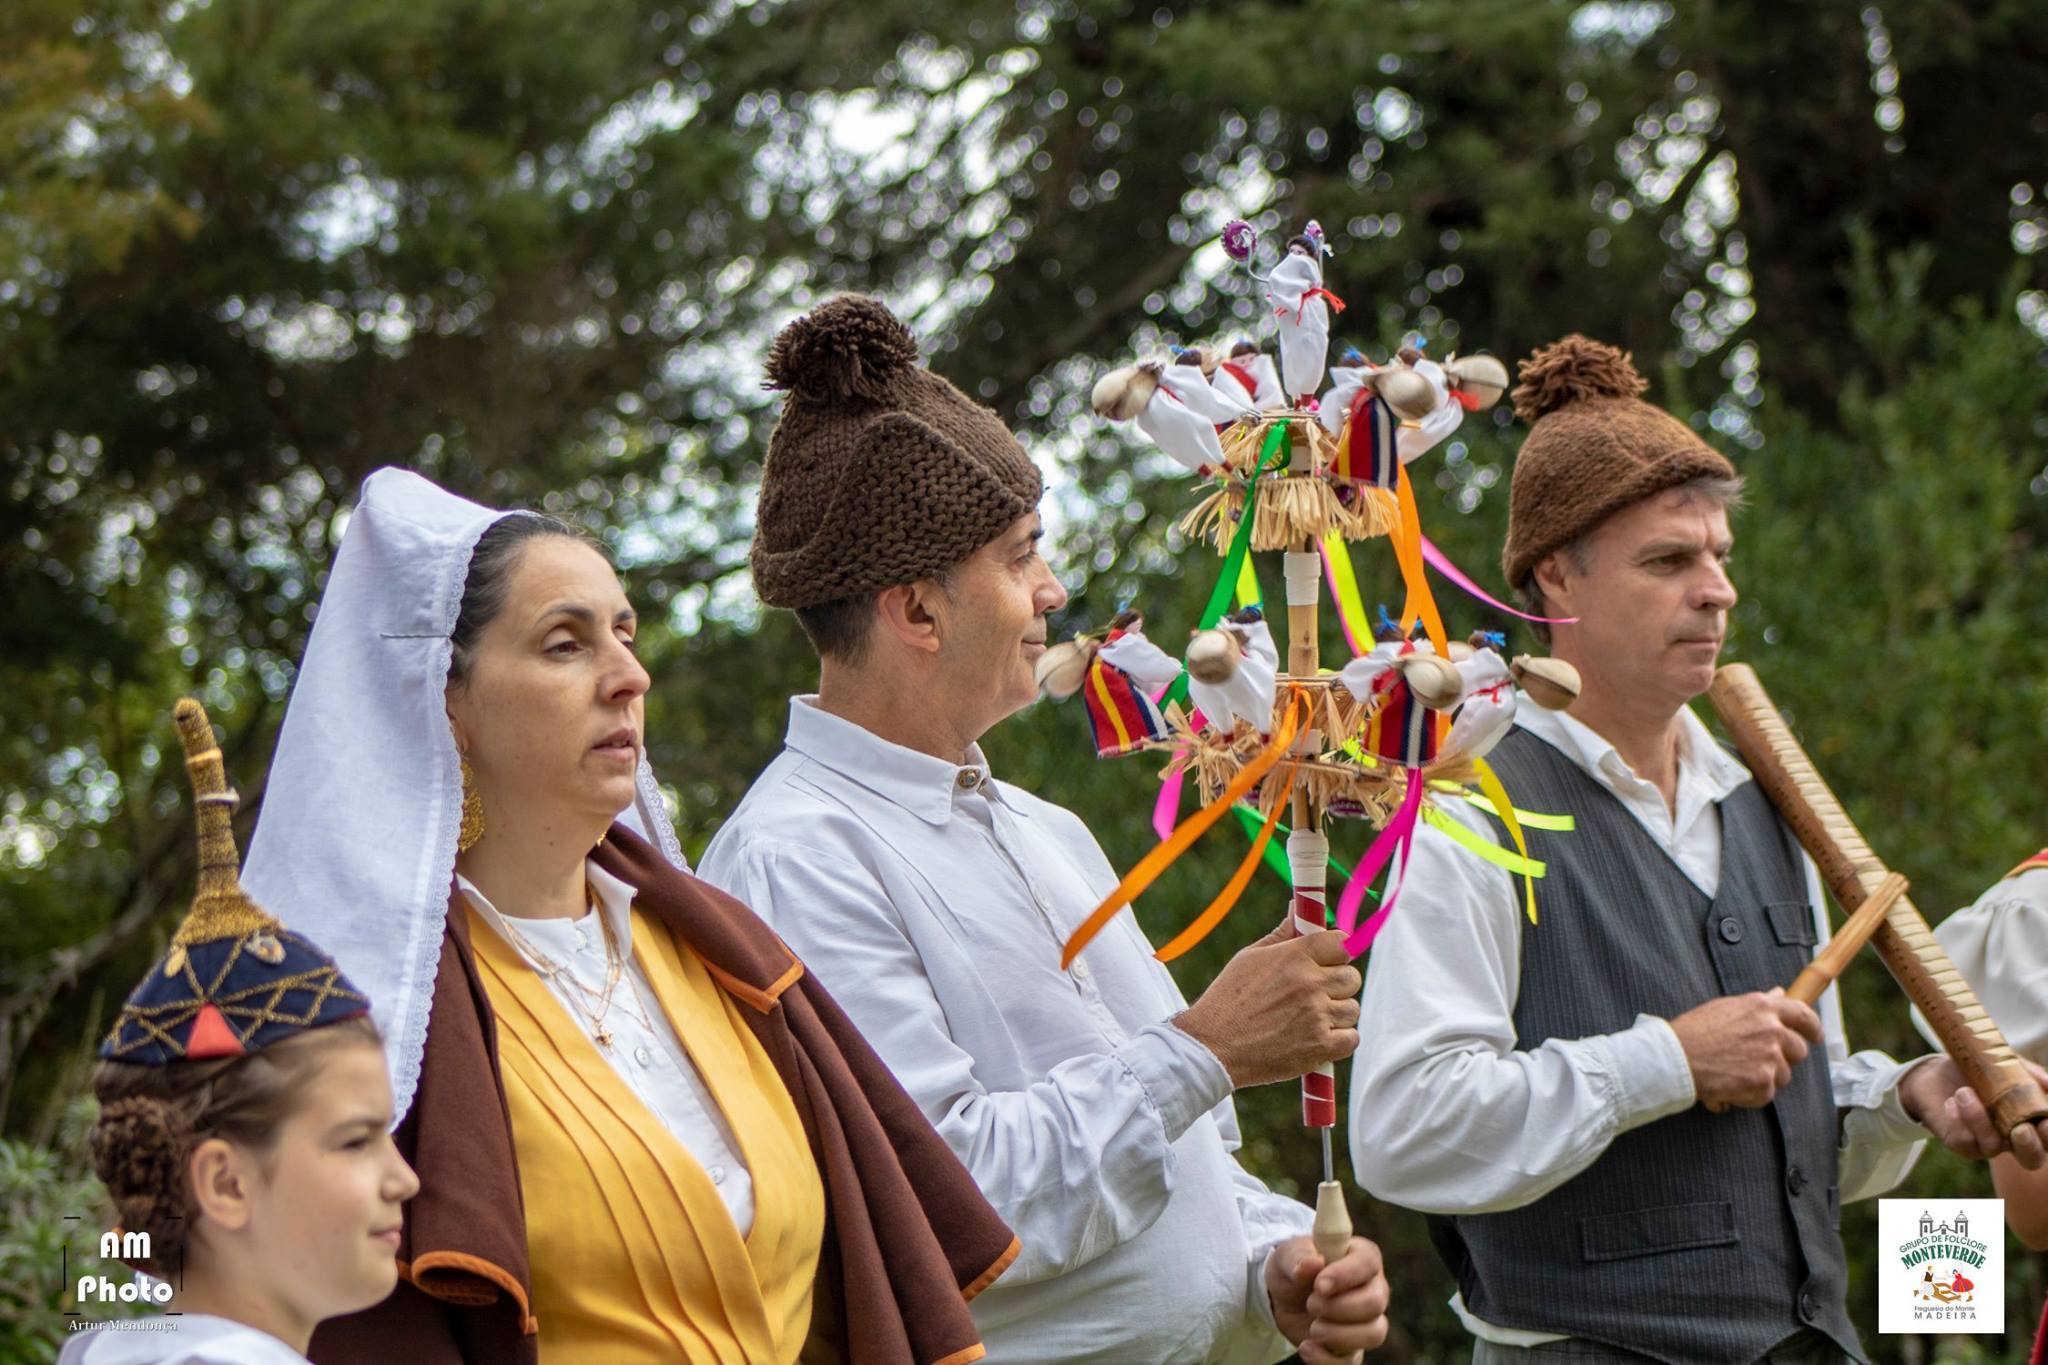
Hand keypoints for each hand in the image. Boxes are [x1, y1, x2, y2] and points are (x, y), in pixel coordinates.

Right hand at [1175, 927, 1360, 1087]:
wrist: (1213, 1049)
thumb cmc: (1228, 1000)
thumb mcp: (1249, 958)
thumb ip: (1281, 934)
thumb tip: (1297, 908)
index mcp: (1294, 956)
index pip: (1341, 942)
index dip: (1337, 951)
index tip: (1330, 960)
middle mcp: (1309, 983)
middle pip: (1351, 977)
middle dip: (1338, 984)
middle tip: (1318, 993)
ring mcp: (1317, 1016)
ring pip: (1352, 1009)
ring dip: (1337, 1014)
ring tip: (1311, 1019)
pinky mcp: (1320, 1047)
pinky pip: (1351, 1038)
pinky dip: (1338, 1040)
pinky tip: (1317, 1037)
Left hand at [1265, 1234, 1389, 1363]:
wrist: (1282, 1297)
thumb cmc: (1293, 1267)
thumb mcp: (1288, 1255)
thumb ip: (1299, 1257)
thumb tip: (1313, 1262)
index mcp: (1361, 1256)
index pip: (1367, 1263)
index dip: (1345, 1275)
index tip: (1319, 1286)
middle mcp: (1373, 1288)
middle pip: (1375, 1303)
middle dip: (1339, 1307)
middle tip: (1311, 1304)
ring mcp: (1368, 1321)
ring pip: (1373, 1334)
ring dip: (1338, 1335)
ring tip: (1312, 1328)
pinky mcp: (1354, 1348)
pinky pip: (1353, 1362)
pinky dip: (1327, 1359)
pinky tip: (1306, 1347)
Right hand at [1668, 989, 1820, 1110]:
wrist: (1675, 1058)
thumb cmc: (1694, 1031)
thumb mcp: (1726, 1007)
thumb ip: (1758, 1005)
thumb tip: (1779, 993)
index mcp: (1763, 1007)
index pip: (1804, 1015)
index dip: (1813, 1028)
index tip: (1814, 1035)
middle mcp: (1772, 1030)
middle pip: (1798, 1050)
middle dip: (1784, 1057)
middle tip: (1758, 1060)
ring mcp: (1770, 1058)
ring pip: (1784, 1075)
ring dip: (1766, 1077)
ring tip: (1736, 1072)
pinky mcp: (1764, 1084)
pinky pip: (1768, 1093)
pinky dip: (1751, 1094)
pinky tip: (1731, 1085)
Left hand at [1898, 1056, 2047, 1168]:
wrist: (1939, 1069)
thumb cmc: (1981, 1069)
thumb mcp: (2007, 1065)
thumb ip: (2030, 1074)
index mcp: (2030, 1121)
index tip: (2045, 1122)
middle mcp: (2012, 1139)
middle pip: (2031, 1160)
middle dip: (2029, 1147)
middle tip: (2020, 1130)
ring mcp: (1986, 1144)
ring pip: (1991, 1146)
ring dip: (1978, 1118)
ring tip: (1963, 1091)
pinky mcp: (1960, 1144)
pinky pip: (1963, 1141)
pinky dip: (1956, 1119)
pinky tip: (1951, 1101)